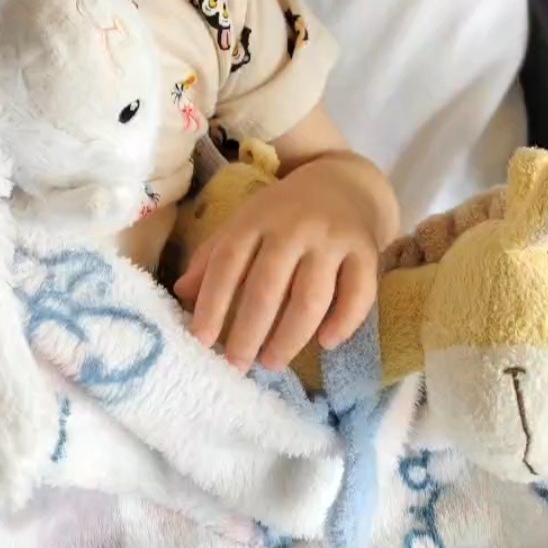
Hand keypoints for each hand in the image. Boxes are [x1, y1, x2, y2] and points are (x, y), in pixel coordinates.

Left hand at [173, 158, 380, 373]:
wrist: (342, 183)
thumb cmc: (282, 214)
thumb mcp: (243, 224)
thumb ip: (213, 257)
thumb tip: (181, 293)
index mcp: (256, 219)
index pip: (228, 262)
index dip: (212, 303)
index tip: (201, 340)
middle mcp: (293, 227)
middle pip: (267, 286)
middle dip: (248, 331)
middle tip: (237, 364)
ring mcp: (331, 239)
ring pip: (310, 296)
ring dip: (290, 337)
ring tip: (271, 362)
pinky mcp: (365, 251)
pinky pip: (358, 293)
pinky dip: (344, 321)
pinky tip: (326, 343)